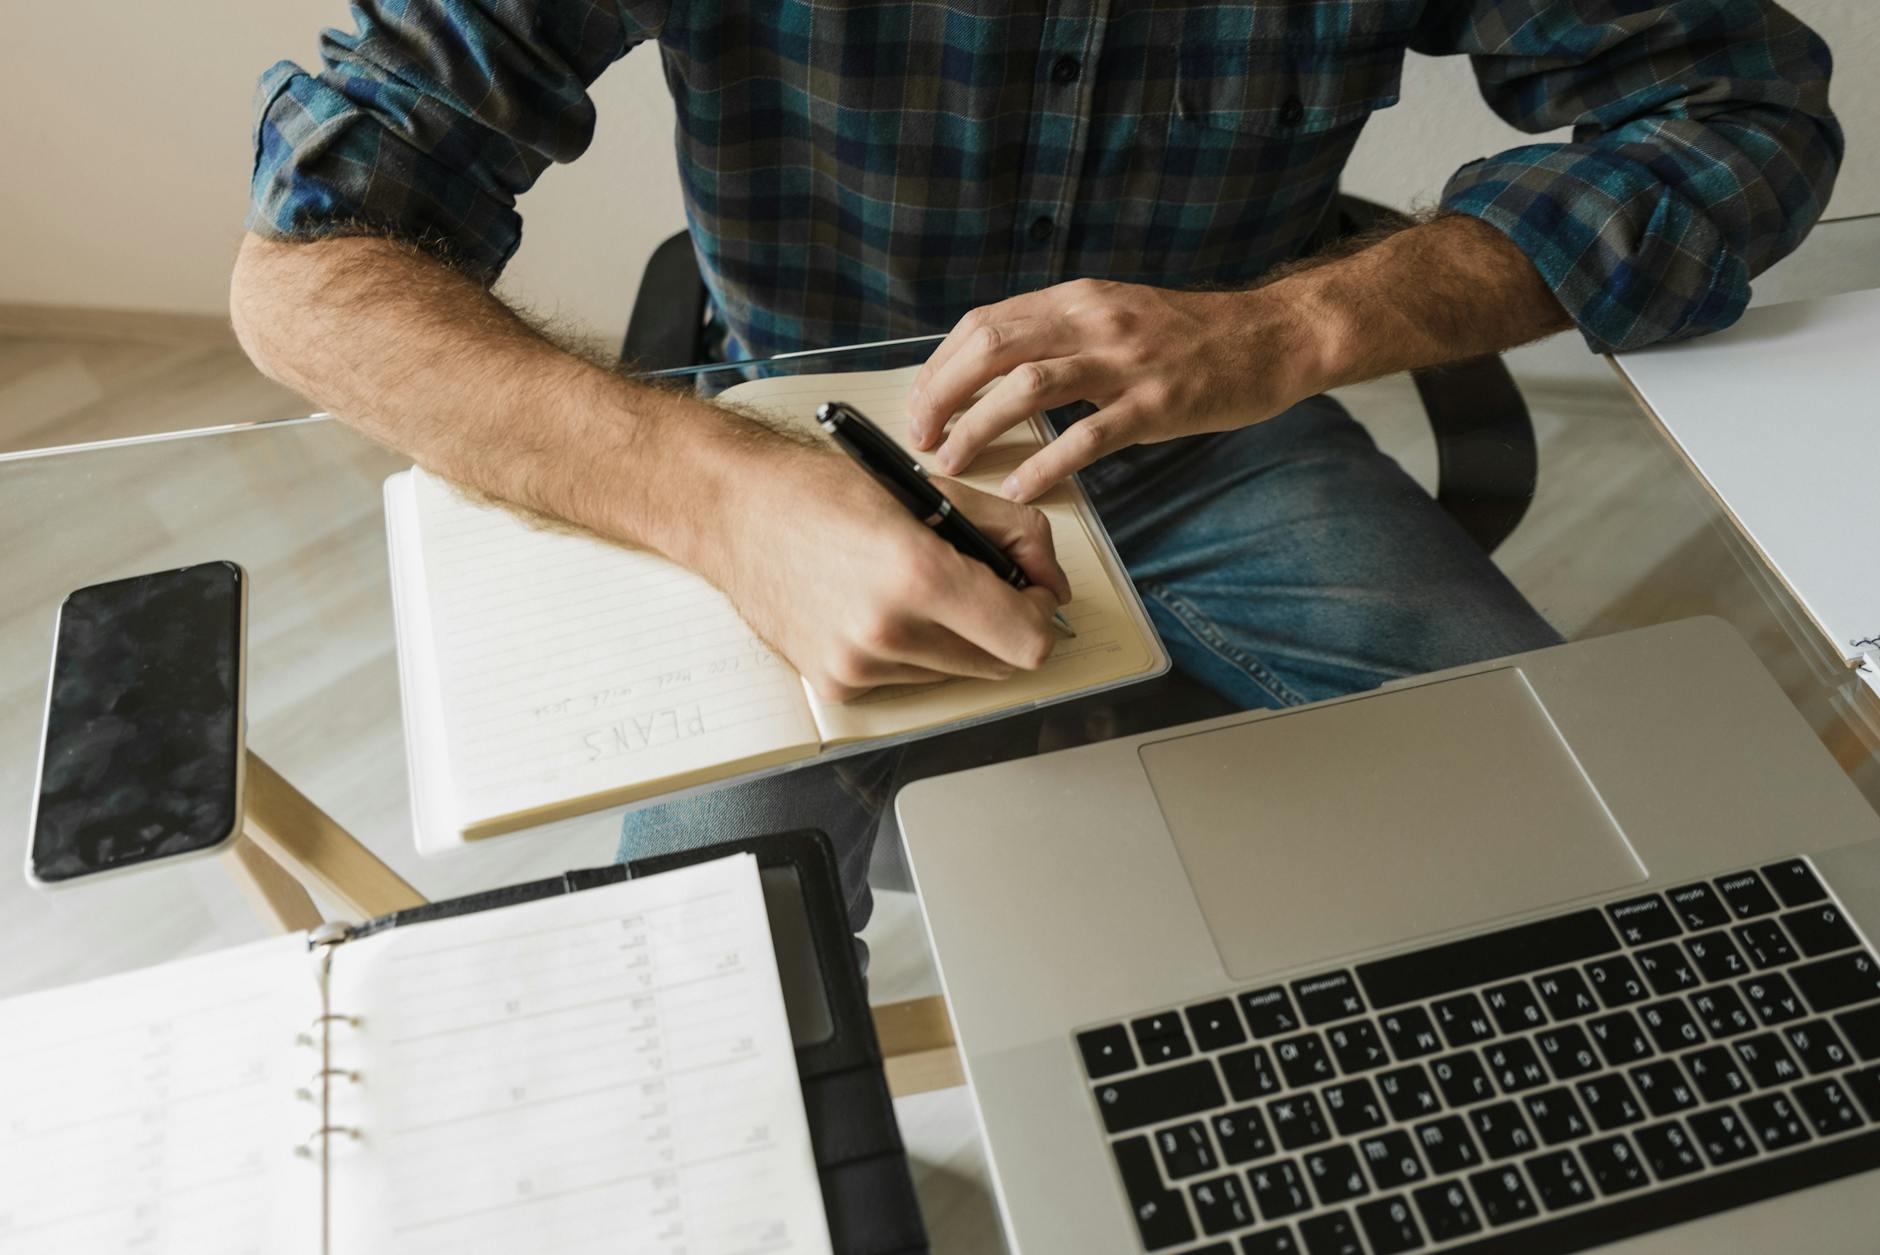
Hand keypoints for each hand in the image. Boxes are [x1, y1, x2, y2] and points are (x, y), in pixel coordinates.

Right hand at [706, 445, 1069, 701]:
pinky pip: (909, 680)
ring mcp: (859, 666)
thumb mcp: (932, 491)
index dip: (1039, 614)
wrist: (733, 511)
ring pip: (956, 673)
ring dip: (954, 638)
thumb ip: (1012, 532)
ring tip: (914, 589)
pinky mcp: (837, 685)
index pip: (1027, 641)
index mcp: (918, 574)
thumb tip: (1053, 582)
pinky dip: (912, 650)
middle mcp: (889, 631)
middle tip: (976, 583)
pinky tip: (878, 608)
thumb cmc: (824, 491)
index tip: (1028, 591)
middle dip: (1002, 625)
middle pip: (999, 665)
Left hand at [906, 278, 1328, 501]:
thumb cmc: (1189, 335)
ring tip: (952, 462)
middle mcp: (1093, 321)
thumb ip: (1058, 333)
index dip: (939, 366)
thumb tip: (994, 369)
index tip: (919, 404)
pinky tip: (1022, 488)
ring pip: (1027, 388)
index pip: (984, 323)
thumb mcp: (1114, 313)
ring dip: (978, 428)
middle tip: (919, 437)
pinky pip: (1088, 437)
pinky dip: (1046, 464)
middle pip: (991, 348)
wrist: (1270, 336)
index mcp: (1075, 299)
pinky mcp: (1156, 404)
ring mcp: (1125, 362)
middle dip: (941, 394)